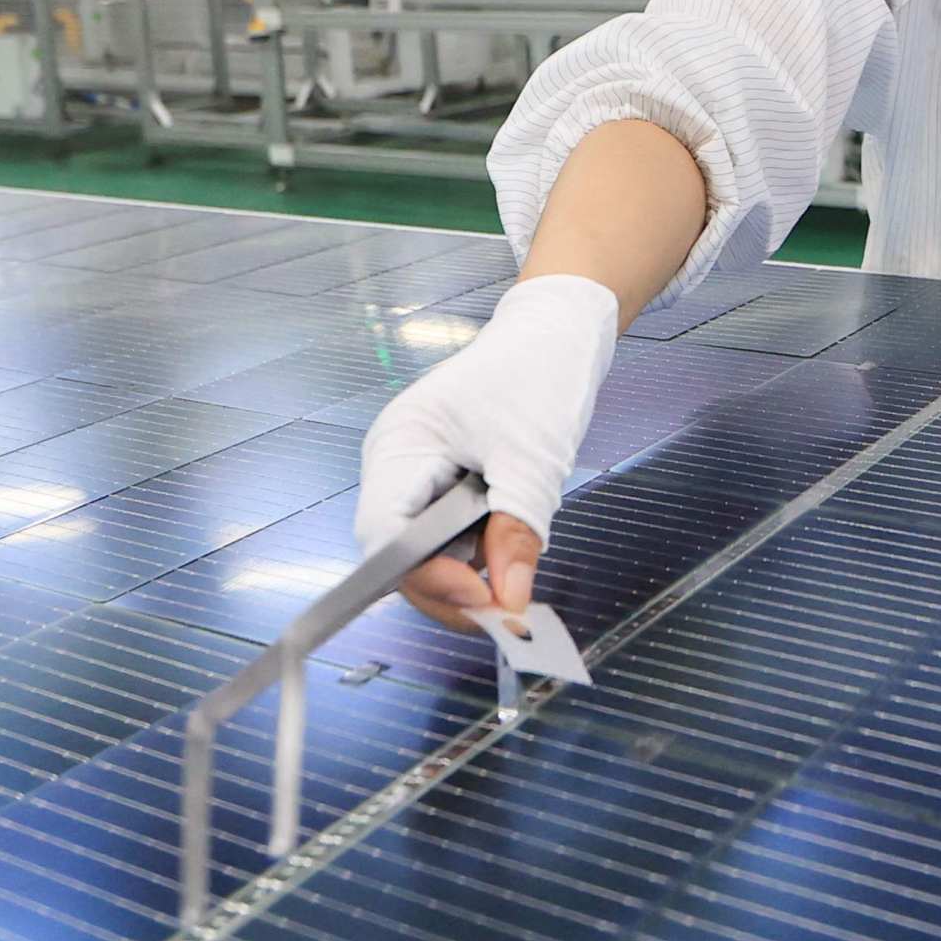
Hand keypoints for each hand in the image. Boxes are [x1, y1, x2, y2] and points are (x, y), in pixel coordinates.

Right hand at [354, 272, 618, 630]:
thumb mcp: (533, 460)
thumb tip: (510, 600)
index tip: (483, 599)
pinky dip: (476, 550)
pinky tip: (506, 547)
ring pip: (424, 549)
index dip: (427, 578)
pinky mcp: (440, 481)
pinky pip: (445, 532)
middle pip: (399, 553)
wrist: (555, 331)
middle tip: (506, 610)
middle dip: (449, 587)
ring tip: (513, 573)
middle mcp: (395, 464)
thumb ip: (517, 532)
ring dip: (466, 571)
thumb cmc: (536, 372)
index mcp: (399, 447)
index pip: (385, 535)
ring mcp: (415, 473)